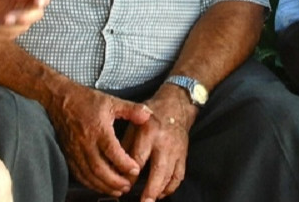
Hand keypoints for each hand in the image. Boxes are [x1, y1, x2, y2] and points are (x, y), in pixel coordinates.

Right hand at [47, 85, 152, 196]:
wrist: (60, 100)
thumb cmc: (86, 100)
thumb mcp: (112, 101)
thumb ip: (132, 109)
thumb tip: (148, 115)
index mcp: (98, 129)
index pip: (112, 151)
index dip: (124, 163)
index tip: (135, 170)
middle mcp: (85, 142)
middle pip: (99, 168)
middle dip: (115, 181)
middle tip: (127, 186)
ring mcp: (75, 150)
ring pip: (89, 174)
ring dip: (103, 185)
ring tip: (117, 190)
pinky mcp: (68, 155)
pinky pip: (79, 174)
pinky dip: (90, 183)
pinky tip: (100, 186)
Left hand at [121, 86, 194, 201]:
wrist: (176, 106)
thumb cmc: (150, 116)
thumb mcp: (134, 124)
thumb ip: (125, 145)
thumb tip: (115, 168)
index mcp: (149, 133)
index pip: (139, 158)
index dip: (130, 174)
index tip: (124, 184)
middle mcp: (164, 143)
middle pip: (158, 170)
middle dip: (150, 189)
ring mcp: (176, 150)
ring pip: (170, 175)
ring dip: (160, 191)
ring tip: (150, 201)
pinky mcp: (183, 155)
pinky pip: (179, 175)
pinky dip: (171, 187)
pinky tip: (161, 193)